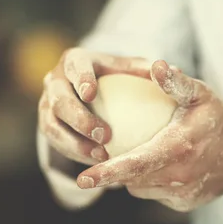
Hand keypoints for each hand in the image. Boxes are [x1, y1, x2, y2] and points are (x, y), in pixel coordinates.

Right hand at [38, 48, 153, 165]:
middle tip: (104, 136)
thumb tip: (176, 70)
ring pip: (52, 126)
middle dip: (79, 119)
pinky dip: (75, 154)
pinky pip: (56, 143)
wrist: (90, 89)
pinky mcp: (47, 124)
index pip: (74, 67)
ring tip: (101, 156)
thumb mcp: (130, 69)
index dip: (80, 79)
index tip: (91, 94)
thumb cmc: (117, 77)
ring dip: (75, 143)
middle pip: (60, 100)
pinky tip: (97, 163)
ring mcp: (46, 104)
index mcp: (74, 60)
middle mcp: (55, 80)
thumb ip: (146, 70)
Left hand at [76, 60, 222, 211]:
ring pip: (141, 189)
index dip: (106, 173)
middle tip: (102, 156)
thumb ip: (176, 82)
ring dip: (132, 176)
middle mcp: (179, 177)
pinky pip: (156, 195)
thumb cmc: (218, 118)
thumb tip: (155, 65)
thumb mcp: (201, 94)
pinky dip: (151, 183)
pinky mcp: (185, 204)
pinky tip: (155, 167)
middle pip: (132, 180)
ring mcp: (183, 195)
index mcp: (178, 150)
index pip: (134, 165)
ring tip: (131, 156)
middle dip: (113, 174)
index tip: (82, 178)